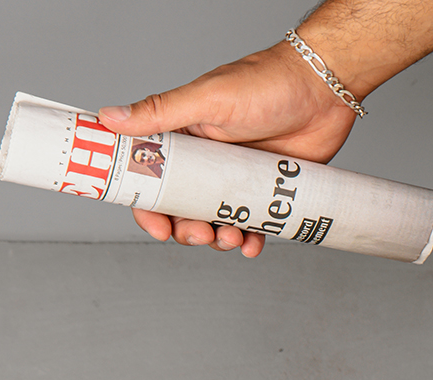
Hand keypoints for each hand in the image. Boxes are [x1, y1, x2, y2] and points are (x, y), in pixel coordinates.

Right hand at [98, 43, 358, 255]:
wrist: (323, 90)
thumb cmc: (267, 82)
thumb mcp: (208, 99)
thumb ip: (161, 112)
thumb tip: (110, 117)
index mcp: (185, 138)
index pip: (153, 179)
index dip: (149, 208)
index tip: (157, 228)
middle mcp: (208, 161)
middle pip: (184, 210)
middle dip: (188, 231)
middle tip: (201, 234)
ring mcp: (237, 178)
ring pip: (217, 222)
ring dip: (219, 239)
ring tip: (231, 236)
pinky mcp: (265, 191)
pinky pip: (252, 225)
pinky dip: (250, 240)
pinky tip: (252, 244)